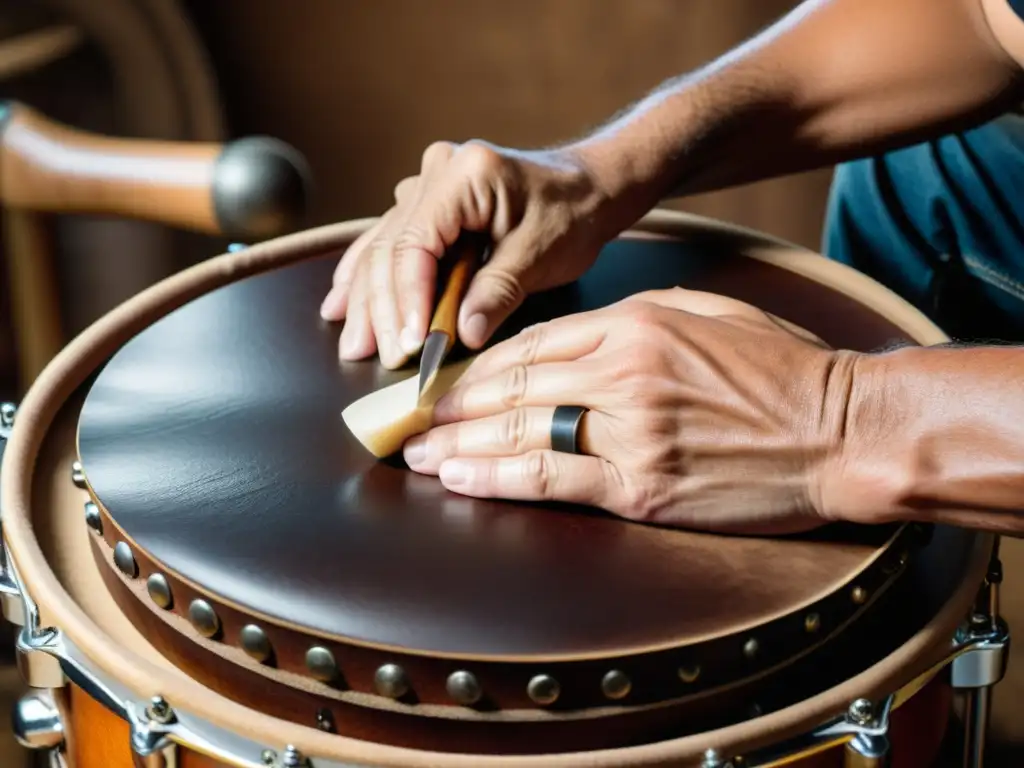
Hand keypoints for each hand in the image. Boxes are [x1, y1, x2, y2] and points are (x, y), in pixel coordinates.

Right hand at [320, 140, 613, 368]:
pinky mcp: (428, 204)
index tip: (407, 344)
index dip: (406, 299)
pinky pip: (389, 242)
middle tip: (370, 355)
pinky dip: (367, 275)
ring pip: (382, 247)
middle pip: (391, 248)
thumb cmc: (572, 214)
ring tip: (352, 341)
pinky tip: (341, 300)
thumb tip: (460, 337)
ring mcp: (428, 186)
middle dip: (379, 308)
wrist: (590, 188)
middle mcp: (436, 173)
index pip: (416, 244)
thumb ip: (498, 293)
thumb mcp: (541, 255)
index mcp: (465, 175)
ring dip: (364, 298)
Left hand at [401, 288, 857, 534]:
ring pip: (522, 433)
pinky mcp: (646, 487)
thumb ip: (634, 320)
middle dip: (451, 405)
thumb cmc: (780, 368)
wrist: (843, 428)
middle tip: (408, 418)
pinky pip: (555, 481)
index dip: (476, 366)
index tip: (442, 379)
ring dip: (460, 444)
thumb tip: (575, 339)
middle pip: (514, 387)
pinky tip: (462, 480)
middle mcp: (624, 374)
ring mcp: (633, 433)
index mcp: (635, 325)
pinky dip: (501, 479)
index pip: (531, 344)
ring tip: (417, 453)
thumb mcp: (706, 313)